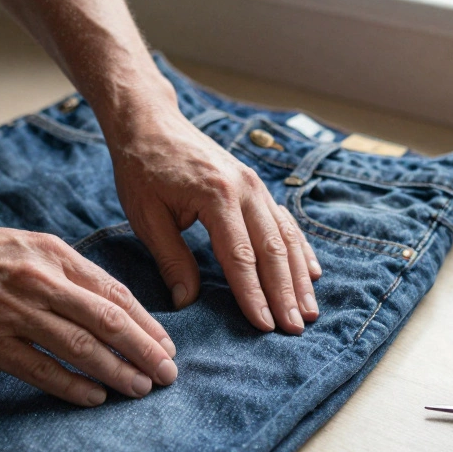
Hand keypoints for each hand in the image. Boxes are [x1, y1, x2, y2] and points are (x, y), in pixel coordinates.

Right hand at [0, 217, 177, 406]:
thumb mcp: (20, 244)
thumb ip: (59, 270)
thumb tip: (101, 301)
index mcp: (51, 253)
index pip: (113, 292)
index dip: (145, 322)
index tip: (166, 344)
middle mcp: (38, 279)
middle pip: (107, 320)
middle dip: (144, 350)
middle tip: (169, 374)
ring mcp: (13, 311)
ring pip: (81, 347)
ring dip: (117, 371)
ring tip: (141, 389)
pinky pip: (41, 369)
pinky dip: (72, 386)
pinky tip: (95, 398)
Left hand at [106, 101, 321, 333]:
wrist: (150, 123)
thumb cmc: (142, 169)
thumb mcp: (147, 216)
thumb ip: (170, 259)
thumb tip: (186, 302)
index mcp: (216, 196)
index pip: (241, 256)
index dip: (254, 294)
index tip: (265, 325)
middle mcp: (244, 188)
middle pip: (272, 249)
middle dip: (285, 293)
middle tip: (295, 329)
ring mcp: (254, 185)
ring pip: (285, 236)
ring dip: (298, 276)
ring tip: (309, 310)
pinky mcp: (255, 186)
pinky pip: (284, 221)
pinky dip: (299, 248)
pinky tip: (310, 272)